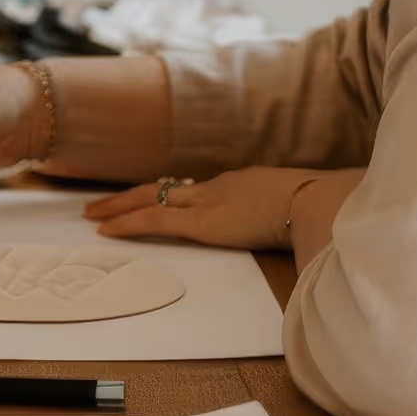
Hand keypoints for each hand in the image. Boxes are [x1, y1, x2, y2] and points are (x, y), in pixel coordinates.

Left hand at [83, 166, 361, 250]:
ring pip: (151, 199)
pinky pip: (155, 220)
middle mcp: (219, 186)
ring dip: (119, 207)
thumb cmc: (323, 208)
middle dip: (130, 196)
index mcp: (243, 183)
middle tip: (102, 203)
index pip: (196, 189)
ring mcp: (208, 201)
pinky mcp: (202, 221)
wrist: (320, 201)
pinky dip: (127, 224)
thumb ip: (293, 220)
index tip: (156, 198)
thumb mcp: (304, 211)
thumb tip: (302, 232)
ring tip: (93, 214)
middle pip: (164, 188)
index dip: (171, 194)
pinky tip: (106, 229)